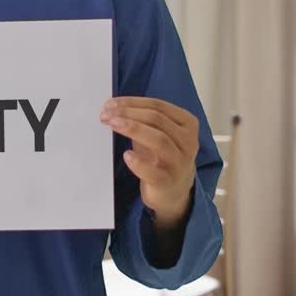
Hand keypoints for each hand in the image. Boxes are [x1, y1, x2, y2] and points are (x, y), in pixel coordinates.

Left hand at [100, 97, 199, 228]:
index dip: (132, 103)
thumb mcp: (157, 133)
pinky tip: (127, 155)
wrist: (174, 192)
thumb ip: (142, 120)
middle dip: (129, 113)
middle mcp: (188, 141)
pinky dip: (139, 163)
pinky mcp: (168, 182)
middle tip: (107, 114)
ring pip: (159, 140)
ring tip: (113, 125)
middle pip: (158, 119)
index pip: (158, 106)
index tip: (111, 104)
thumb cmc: (163, 157)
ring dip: (133, 129)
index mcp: (187, 124)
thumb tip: (113, 107)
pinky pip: (154, 171)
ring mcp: (180, 163)